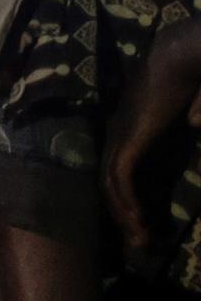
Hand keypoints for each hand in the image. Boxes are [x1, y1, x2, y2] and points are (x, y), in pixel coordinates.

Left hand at [104, 18, 200, 253]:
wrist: (182, 58)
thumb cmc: (190, 80)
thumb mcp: (187, 111)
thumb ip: (190, 122)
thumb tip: (194, 124)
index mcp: (128, 128)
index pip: (117, 170)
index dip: (127, 198)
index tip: (144, 224)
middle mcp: (116, 133)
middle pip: (108, 182)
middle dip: (123, 215)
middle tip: (141, 242)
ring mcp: (119, 135)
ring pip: (110, 184)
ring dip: (124, 214)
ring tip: (142, 239)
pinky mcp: (128, 137)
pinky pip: (120, 177)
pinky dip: (126, 200)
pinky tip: (140, 219)